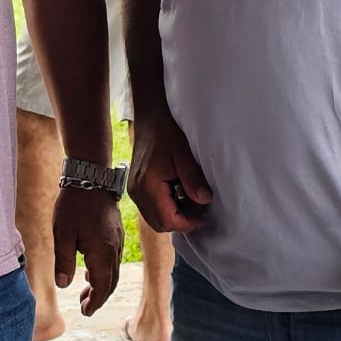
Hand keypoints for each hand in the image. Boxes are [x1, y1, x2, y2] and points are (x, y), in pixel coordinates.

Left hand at [52, 186, 123, 316]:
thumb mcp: (63, 234)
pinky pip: (113, 259)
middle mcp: (114, 249)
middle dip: (98, 297)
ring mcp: (117, 241)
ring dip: (100, 284)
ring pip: (113, 271)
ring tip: (84, 292)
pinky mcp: (116, 233)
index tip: (85, 312)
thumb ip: (64, 262)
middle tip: (83, 307)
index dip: (95, 302)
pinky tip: (89, 270)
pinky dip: (103, 271)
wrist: (91, 178)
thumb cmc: (74, 205)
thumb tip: (63, 285)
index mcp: (102, 252)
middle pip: (111, 281)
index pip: (102, 286)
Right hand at [128, 111, 211, 234]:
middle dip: (182, 221)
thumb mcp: (184, 154)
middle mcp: (137, 192)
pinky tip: (179, 193)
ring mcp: (134, 191)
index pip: (168, 220)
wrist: (150, 117)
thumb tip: (205, 201)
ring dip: (174, 215)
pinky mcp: (136, 188)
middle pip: (160, 224)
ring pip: (155, 218)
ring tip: (191, 199)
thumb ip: (193, 179)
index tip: (204, 213)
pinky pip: (151, 208)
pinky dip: (167, 207)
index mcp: (147, 185)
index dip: (188, 222)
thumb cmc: (167, 132)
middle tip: (200, 208)